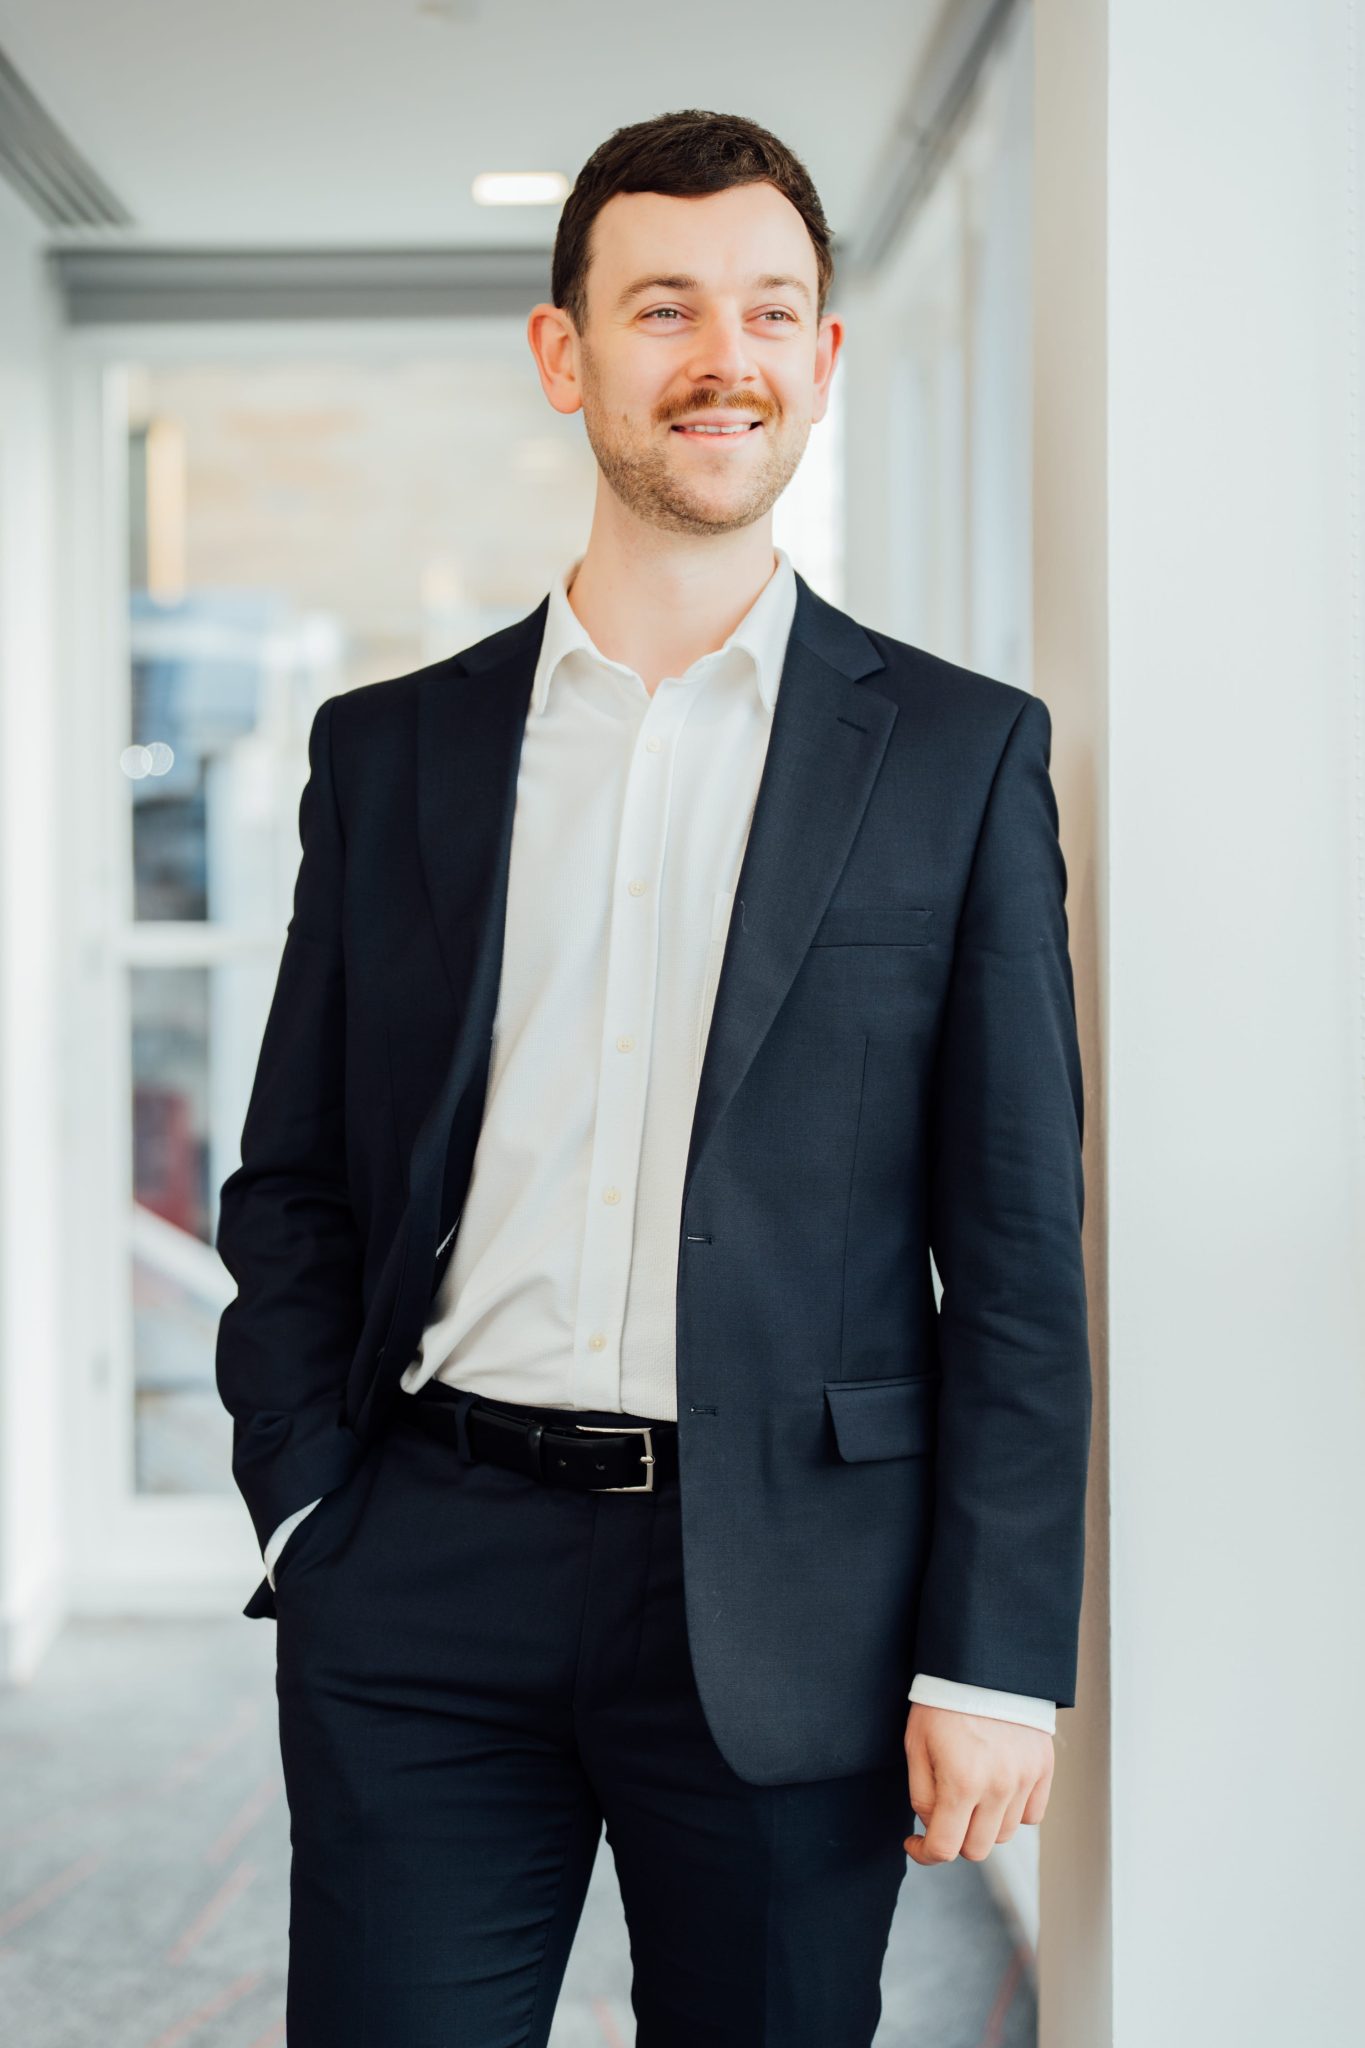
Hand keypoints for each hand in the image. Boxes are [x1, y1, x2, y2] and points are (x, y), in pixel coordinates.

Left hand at [903, 1702, 1052, 1864]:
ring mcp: (1024, 1778)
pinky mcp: (1043, 1768)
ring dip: (983, 1825)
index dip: (924, 1853)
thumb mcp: (916, 1746)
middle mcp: (998, 1787)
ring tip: (970, 1793)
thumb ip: (922, 1796)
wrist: (982, 1664)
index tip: (915, 1843)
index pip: (945, 1847)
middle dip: (955, 1839)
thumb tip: (934, 1827)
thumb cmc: (943, 1702)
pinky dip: (1013, 1811)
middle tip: (943, 1816)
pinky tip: (997, 1789)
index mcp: (961, 1782)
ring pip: (1004, 1834)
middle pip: (977, 1849)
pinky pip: (1031, 1814)